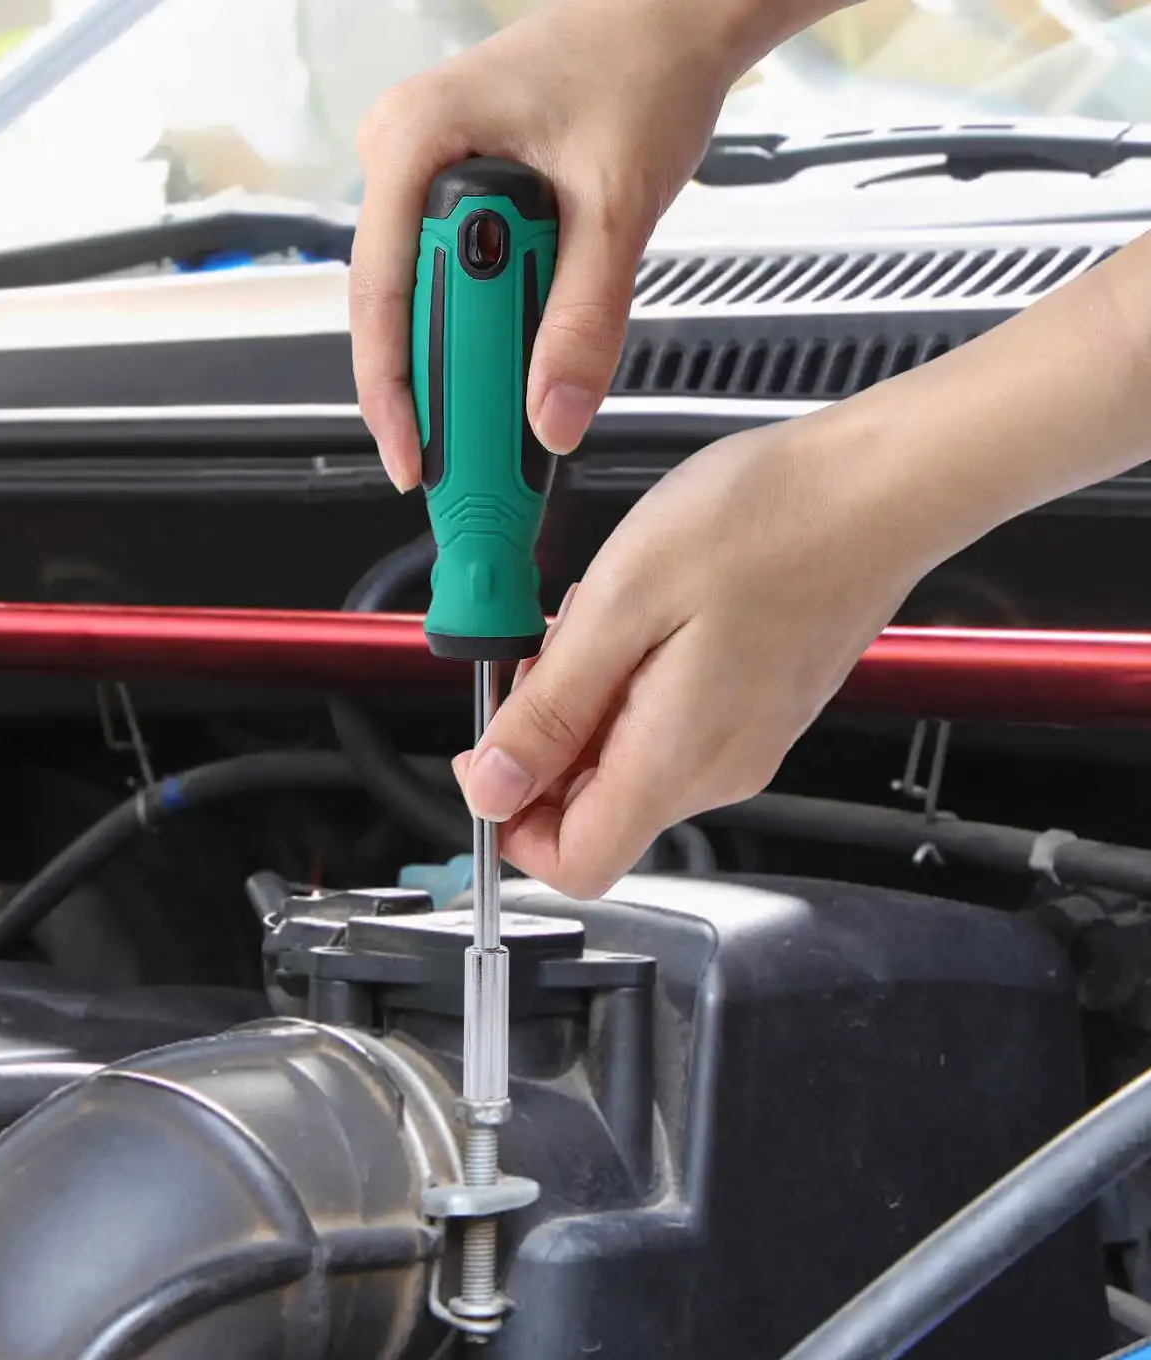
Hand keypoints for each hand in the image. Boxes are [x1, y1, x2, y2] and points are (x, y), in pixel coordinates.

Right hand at [350, 0, 758, 489]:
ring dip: (461, 364)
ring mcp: (422, 174)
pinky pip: (447, 279)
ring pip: (420, 300)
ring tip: (494, 425)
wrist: (671, 21)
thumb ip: (584, 321)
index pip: (379, 296)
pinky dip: (480, 331)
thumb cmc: (638, 68)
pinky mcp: (453, 191)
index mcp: (415, 140)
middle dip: (431, 391)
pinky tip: (508, 365)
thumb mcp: (616, 207)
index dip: (390, 393)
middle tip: (466, 462)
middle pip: (394, 308)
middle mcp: (401, 154)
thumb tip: (554, 417)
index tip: (412, 460)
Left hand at [451, 410, 937, 896]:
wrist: (876, 490)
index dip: (512, 822)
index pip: (575, 864)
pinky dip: (628, 687)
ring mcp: (741, 746)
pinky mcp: (755, 714)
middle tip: (547, 652)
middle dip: (545, 744)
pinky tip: (641, 619)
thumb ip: (549, 710)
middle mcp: (716, 773)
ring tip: (603, 620)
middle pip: (594, 813)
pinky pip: (664, 730)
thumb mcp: (620, 605)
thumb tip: (492, 789)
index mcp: (675, 762)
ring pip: (625, 765)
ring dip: (586, 705)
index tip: (488, 752)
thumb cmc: (764, 524)